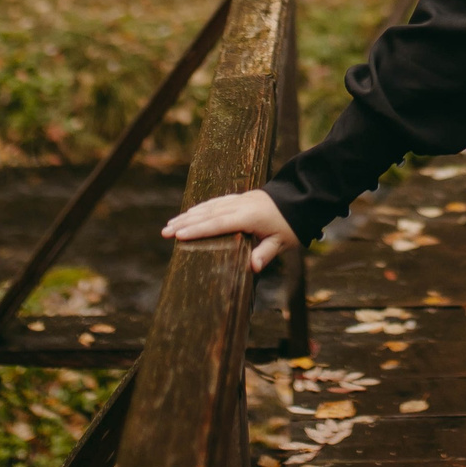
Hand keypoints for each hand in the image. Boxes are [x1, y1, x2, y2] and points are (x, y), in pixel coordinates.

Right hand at [162, 188, 300, 272]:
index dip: (198, 230)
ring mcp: (239, 200)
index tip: (179, 235)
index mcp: (249, 217)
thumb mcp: (282, 242)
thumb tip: (253, 268)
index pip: (218, 224)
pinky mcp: (241, 198)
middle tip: (164, 232)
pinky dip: (201, 208)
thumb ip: (265, 254)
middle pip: (208, 214)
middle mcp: (240, 206)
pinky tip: (191, 212)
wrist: (301, 198)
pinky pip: (216, 202)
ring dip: (189, 215)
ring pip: (209, 207)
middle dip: (185, 223)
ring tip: (171, 223)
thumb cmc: (291, 223)